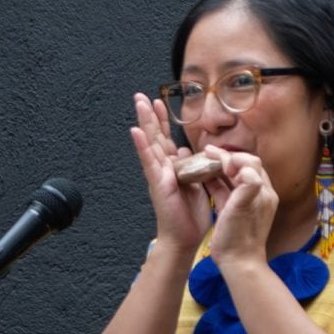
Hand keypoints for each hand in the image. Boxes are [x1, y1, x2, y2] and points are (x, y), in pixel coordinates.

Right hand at [130, 94, 218, 257]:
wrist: (184, 238)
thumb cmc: (190, 216)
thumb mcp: (197, 184)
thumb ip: (194, 166)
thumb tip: (189, 150)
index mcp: (173, 168)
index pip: (166, 139)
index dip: (162, 121)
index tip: (159, 103)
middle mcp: (163, 168)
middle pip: (155, 136)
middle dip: (149, 115)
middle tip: (141, 96)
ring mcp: (158, 174)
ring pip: (150, 142)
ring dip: (144, 122)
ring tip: (139, 103)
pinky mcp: (158, 182)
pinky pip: (148, 161)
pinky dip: (141, 146)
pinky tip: (135, 132)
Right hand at [201, 145, 277, 265]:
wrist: (238, 263)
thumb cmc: (239, 238)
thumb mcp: (242, 210)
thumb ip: (247, 187)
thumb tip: (246, 168)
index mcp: (263, 192)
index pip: (251, 164)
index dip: (234, 158)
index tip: (218, 158)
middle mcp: (258, 194)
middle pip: (242, 167)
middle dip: (225, 158)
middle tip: (207, 152)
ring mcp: (246, 202)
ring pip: (232, 178)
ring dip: (218, 168)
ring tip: (203, 160)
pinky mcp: (235, 210)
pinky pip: (225, 190)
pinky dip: (215, 181)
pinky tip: (203, 177)